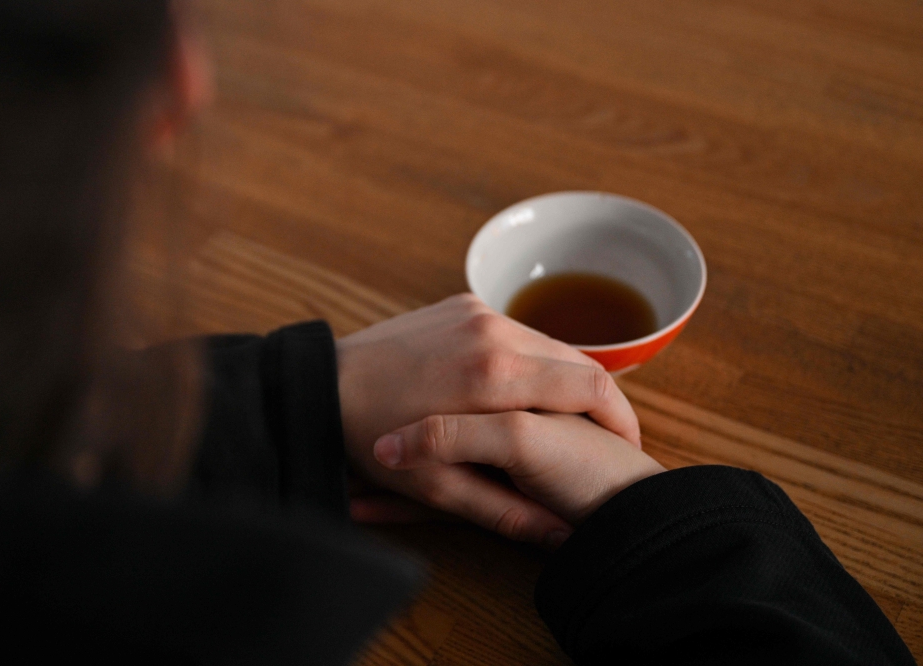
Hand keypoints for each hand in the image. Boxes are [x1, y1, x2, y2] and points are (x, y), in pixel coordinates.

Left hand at [336, 294, 641, 542]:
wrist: (319, 386)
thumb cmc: (370, 439)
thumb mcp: (437, 489)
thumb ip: (502, 511)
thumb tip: (559, 538)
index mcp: (496, 377)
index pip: (593, 386)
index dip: (622, 419)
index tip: (628, 447)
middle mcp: (493, 330)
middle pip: (576, 358)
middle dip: (597, 398)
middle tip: (603, 433)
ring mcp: (476, 310)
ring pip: (546, 341)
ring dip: (562, 375)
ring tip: (564, 416)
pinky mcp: (461, 301)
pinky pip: (515, 329)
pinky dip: (530, 356)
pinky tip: (521, 388)